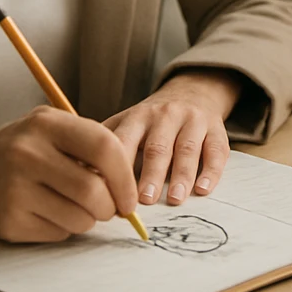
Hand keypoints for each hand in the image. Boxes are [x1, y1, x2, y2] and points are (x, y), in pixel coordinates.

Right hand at [0, 105, 138, 242]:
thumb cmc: (11, 150)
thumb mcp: (45, 128)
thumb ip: (86, 144)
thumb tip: (128, 181)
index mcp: (45, 124)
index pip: (105, 148)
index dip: (126, 176)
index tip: (130, 194)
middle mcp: (28, 154)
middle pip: (94, 190)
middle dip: (110, 206)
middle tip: (109, 208)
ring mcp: (15, 189)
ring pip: (80, 218)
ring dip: (88, 220)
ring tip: (75, 207)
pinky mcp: (7, 221)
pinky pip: (57, 234)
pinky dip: (64, 229)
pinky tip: (48, 213)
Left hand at [105, 68, 241, 206]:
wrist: (192, 91)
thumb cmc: (152, 120)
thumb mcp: (126, 124)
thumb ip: (105, 147)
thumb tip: (75, 175)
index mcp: (137, 117)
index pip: (124, 142)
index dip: (118, 168)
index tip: (111, 195)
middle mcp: (165, 116)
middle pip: (157, 146)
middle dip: (152, 173)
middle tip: (145, 200)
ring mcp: (193, 120)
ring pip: (188, 148)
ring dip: (182, 175)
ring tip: (176, 199)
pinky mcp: (216, 128)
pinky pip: (216, 150)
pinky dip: (211, 171)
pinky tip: (203, 189)